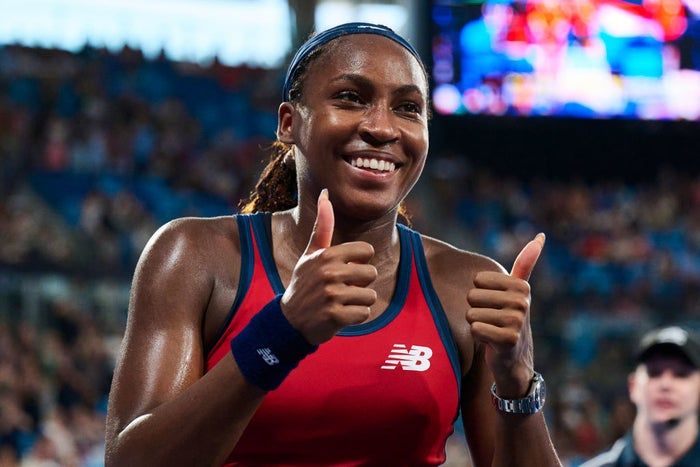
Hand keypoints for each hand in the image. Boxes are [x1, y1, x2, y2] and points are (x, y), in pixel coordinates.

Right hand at [280, 189, 377, 344]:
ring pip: (370, 296)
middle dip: (360, 285)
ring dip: (358, 302)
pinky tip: (340, 316)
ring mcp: (331, 294)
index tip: (344, 270)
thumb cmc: (305, 283)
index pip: (367, 252)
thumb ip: (322, 225)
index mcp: (327, 254)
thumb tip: (325, 192)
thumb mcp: (311, 253)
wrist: (290, 320)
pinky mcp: (335, 315)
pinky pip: (364, 313)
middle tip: (340, 290)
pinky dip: (355, 317)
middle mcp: (328, 272)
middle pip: (371, 274)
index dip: (359, 263)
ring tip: (340, 303)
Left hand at [466, 233, 544, 397]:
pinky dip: (477, 338)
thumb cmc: (510, 321)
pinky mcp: (508, 340)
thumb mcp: (518, 292)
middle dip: (476, 311)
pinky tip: (491, 343)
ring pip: (471, 314)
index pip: (477, 280)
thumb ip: (525, 264)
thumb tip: (540, 236)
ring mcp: (517, 321)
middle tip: (492, 322)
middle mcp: (522, 302)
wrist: (515, 360)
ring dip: (477, 325)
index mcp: (521, 287)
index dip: (480, 295)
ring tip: (492, 331)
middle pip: (472, 297)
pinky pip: (474, 329)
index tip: (495, 305)